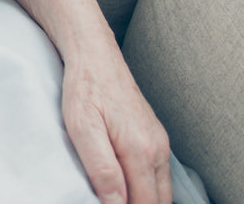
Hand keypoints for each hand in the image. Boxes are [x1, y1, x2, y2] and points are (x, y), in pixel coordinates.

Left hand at [61, 52, 170, 203]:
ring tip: (115, 194)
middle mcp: (157, 149)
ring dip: (143, 198)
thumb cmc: (85, 87)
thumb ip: (102, 169)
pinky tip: (126, 182)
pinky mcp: (155, 137)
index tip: (105, 203)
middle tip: (108, 200)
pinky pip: (158, 174)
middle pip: (158, 201)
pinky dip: (146, 186)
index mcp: (141, 150)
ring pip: (161, 190)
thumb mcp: (82, 127)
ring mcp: (160, 142)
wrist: (94, 54)